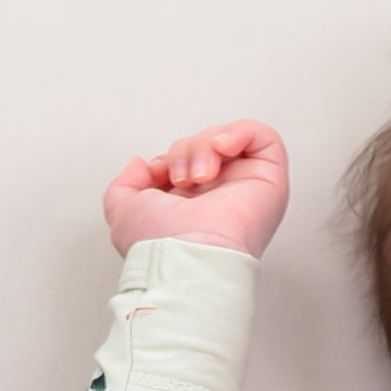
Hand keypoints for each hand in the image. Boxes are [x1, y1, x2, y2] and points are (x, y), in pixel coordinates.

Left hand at [104, 121, 289, 258]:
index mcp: (191, 207)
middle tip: (182, 179)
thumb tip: (141, 164)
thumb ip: (125, 184)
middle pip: (203, 146)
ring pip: (226, 139)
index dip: (170, 159)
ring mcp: (245, 189)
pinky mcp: (269, 181)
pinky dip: (238, 132)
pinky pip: (262, 137)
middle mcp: (219, 198)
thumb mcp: (121, 211)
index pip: (185, 162)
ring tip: (199, 175)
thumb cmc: (158, 247)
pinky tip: (221, 149)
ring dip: (203, 147)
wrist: (184, 259)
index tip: (160, 176)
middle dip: (185, 151)